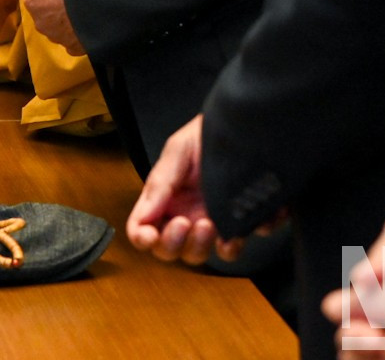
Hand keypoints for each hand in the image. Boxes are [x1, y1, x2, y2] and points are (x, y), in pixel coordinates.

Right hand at [127, 115, 241, 264]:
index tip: (151, 235)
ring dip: (201, 246)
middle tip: (186, 223)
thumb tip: (144, 216)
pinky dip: (234, 244)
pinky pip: (232, 247)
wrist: (242, 130)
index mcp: (163, 198)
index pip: (142, 227)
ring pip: (197, 255)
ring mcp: (209, 224)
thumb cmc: (204, 137)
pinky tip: (238, 227)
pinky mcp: (236, 227)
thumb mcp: (178, 151)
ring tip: (211, 223)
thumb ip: (160, 182)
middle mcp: (183, 214)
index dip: (142, 237)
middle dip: (173, 243)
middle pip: (168, 250)